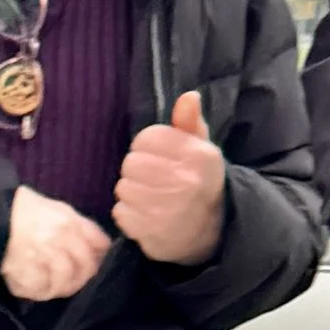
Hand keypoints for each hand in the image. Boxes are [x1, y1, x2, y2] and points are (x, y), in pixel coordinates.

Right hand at [1, 184, 111, 302]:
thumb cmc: (20, 208)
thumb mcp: (53, 207)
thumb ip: (75, 224)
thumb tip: (95, 245)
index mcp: (70, 220)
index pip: (99, 242)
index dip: (100, 255)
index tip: (96, 261)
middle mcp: (61, 238)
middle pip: (86, 266)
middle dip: (83, 276)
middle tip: (75, 281)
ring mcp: (44, 256)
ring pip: (66, 281)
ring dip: (61, 287)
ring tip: (53, 287)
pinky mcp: (26, 271)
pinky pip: (42, 289)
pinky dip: (41, 292)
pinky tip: (36, 288)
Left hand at [113, 89, 225, 265]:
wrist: (209, 231)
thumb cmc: (198, 181)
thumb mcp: (200, 149)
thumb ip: (190, 122)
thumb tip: (188, 96)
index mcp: (199, 156)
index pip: (147, 138)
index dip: (147, 146)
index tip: (158, 157)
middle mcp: (185, 181)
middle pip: (131, 163)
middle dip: (137, 170)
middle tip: (153, 179)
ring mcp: (167, 209)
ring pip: (123, 187)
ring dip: (131, 192)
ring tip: (150, 197)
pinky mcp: (151, 232)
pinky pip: (120, 212)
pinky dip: (128, 214)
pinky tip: (146, 215)